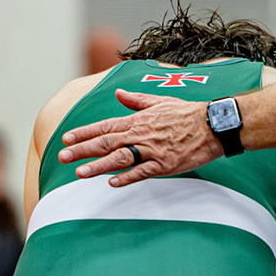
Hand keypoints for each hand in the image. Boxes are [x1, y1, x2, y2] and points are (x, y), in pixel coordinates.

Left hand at [58, 90, 221, 186]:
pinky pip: (142, 172)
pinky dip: (127, 177)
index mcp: (138, 119)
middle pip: (106, 142)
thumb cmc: (188, 113)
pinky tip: (112, 183)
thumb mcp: (160, 101)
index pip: (105, 126)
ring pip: (120, 158)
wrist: (213, 124)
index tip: (67, 139)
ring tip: (80, 173)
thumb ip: (136, 100)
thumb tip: (118, 93)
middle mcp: (141, 134)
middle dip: (82, 150)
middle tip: (62, 157)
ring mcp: (153, 150)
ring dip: (98, 166)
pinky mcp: (165, 164)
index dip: (84, 133)